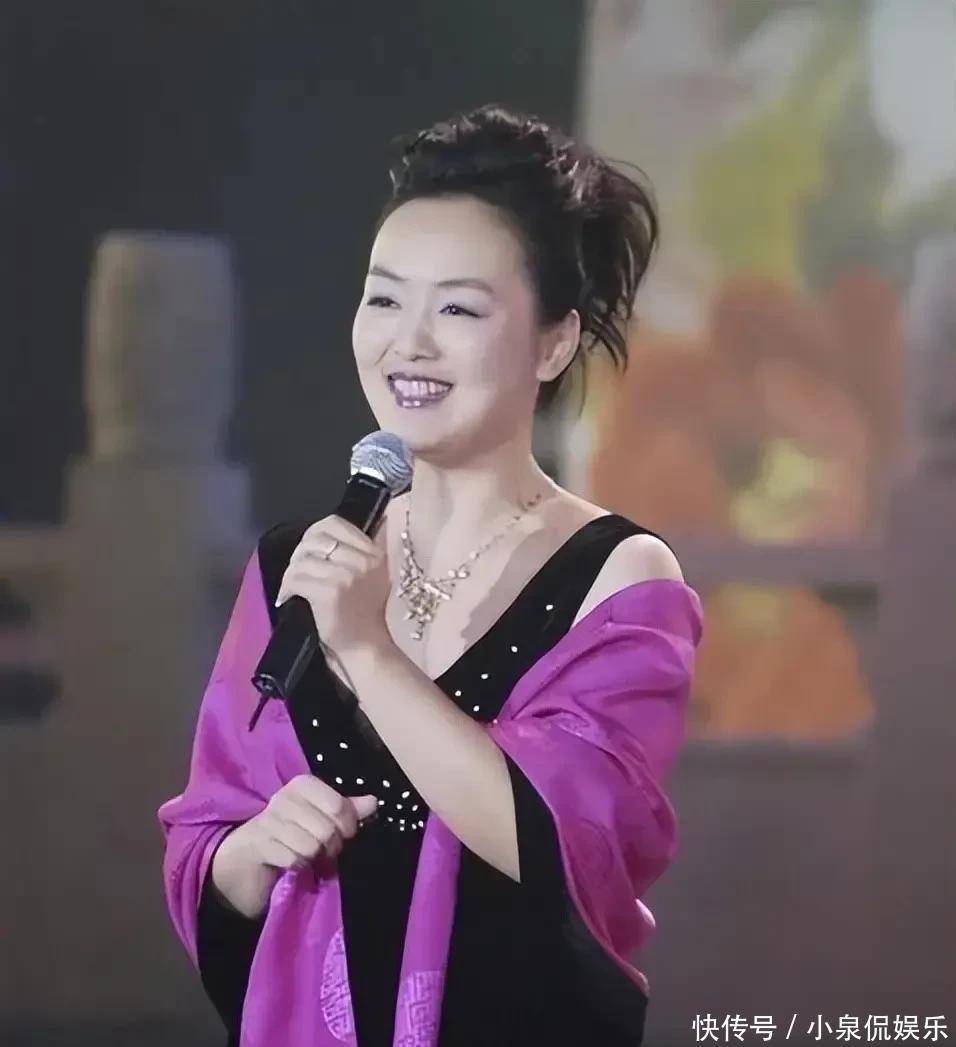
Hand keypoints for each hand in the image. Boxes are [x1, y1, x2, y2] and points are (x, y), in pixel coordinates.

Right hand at [238, 775, 379, 870]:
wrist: (248, 854)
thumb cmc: (290, 832)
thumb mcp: (320, 816)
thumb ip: (347, 809)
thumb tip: (374, 801)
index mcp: (303, 785)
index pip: (339, 805)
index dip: (347, 825)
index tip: (344, 833)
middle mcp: (284, 797)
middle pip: (327, 829)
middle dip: (330, 846)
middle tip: (323, 849)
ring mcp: (269, 819)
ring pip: (311, 846)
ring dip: (312, 858)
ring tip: (306, 854)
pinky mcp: (259, 843)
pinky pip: (293, 859)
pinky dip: (296, 866)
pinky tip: (290, 861)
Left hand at [275, 514, 392, 660]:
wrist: (366, 647)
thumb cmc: (365, 613)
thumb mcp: (371, 576)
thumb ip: (356, 553)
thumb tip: (321, 535)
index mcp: (374, 554)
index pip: (336, 524)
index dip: (315, 534)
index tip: (309, 550)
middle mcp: (363, 561)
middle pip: (316, 539)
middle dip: (300, 553)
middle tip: (297, 570)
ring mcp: (347, 576)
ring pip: (303, 560)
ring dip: (291, 573)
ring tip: (291, 585)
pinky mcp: (330, 593)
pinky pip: (297, 579)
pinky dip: (287, 588)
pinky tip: (287, 597)